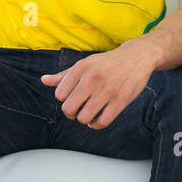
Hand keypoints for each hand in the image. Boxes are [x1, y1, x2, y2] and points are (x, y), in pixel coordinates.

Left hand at [40, 40, 155, 129]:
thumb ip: (64, 75)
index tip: (73, 97)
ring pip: (84, 118)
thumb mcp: (86, 64)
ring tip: (89, 113)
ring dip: (84, 119)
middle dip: (71, 113)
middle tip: (78, 109)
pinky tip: (98, 119)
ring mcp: (107, 90)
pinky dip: (96, 125)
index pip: (59, 95)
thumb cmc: (108, 62)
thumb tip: (43, 80)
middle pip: (68, 109)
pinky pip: (102, 122)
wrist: (138, 56)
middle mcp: (92, 78)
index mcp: (81, 68)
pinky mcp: (121, 100)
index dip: (65, 99)